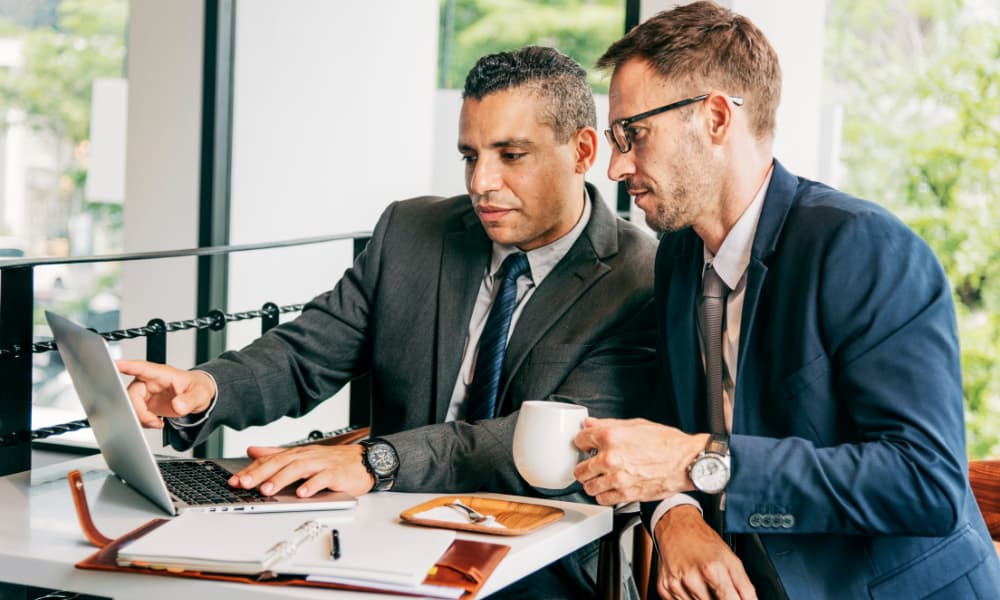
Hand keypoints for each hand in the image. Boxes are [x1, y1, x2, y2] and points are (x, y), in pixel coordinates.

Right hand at [117, 360, 215, 428]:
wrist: (198, 397)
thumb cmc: (197, 389)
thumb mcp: (199, 394)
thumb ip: (189, 400)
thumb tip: (178, 405)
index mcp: (162, 374)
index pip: (142, 368)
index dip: (128, 366)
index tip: (115, 364)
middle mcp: (150, 381)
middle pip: (132, 393)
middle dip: (138, 410)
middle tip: (153, 422)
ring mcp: (146, 392)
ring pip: (131, 405)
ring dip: (140, 417)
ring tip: (157, 423)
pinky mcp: (144, 403)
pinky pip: (135, 412)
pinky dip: (142, 421)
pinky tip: (156, 423)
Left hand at [228, 444, 374, 497]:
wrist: (364, 461)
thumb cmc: (332, 461)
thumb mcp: (302, 456)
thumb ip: (277, 453)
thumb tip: (253, 451)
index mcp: (297, 454)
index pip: (271, 460)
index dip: (251, 470)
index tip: (234, 481)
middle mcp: (307, 456)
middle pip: (281, 463)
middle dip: (260, 473)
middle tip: (243, 484)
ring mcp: (322, 464)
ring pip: (299, 469)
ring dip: (282, 479)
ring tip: (267, 490)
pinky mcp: (336, 473)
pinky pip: (323, 478)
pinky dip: (312, 485)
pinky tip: (302, 493)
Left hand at [573, 417, 707, 504]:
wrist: (686, 462)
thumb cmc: (667, 443)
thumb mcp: (636, 425)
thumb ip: (609, 424)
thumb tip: (590, 424)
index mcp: (611, 437)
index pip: (580, 440)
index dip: (582, 442)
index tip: (586, 446)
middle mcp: (610, 458)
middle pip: (580, 468)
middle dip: (583, 466)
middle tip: (590, 464)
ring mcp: (617, 479)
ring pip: (588, 487)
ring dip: (592, 483)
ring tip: (600, 478)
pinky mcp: (626, 495)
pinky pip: (602, 499)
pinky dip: (603, 495)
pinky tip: (610, 487)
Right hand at [655, 505, 755, 599]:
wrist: (676, 526)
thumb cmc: (703, 540)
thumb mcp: (731, 559)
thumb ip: (744, 586)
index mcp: (712, 570)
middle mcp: (692, 578)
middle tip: (717, 587)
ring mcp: (676, 584)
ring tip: (704, 585)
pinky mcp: (664, 588)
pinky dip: (688, 599)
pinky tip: (691, 587)